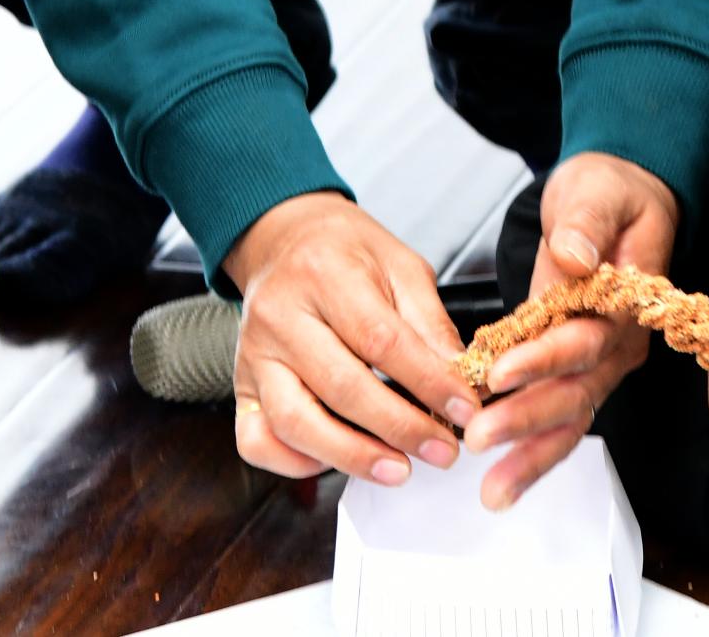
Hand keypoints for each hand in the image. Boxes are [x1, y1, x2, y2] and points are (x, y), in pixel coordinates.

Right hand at [222, 192, 474, 488]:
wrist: (284, 239)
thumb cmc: (344, 253)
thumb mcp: (400, 265)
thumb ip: (430, 323)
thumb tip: (461, 381)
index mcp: (324, 274)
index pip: (381, 340)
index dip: (428, 382)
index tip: (465, 411)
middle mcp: (280, 316)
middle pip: (340, 386)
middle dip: (399, 428)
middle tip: (442, 451)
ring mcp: (254, 355)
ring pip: (295, 422)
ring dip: (352, 456)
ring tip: (398, 470)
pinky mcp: (242, 386)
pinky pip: (256, 440)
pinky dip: (294, 463)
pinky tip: (335, 462)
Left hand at [466, 153, 678, 508]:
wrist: (620, 196)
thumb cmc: (611, 192)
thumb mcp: (595, 192)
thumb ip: (584, 224)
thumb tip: (574, 256)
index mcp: (626, 301)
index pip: (585, 340)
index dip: (543, 359)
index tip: (500, 372)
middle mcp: (619, 342)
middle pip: (576, 393)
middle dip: (526, 420)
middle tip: (477, 438)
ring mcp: (601, 360)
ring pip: (570, 418)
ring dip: (531, 453)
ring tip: (493, 488)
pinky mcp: (578, 366)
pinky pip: (560, 416)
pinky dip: (533, 449)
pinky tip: (502, 479)